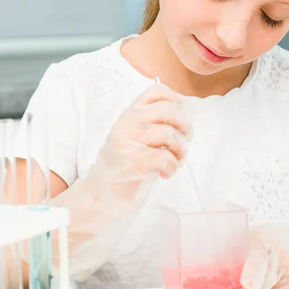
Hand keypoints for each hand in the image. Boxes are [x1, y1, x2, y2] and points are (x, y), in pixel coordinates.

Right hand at [50, 84, 192, 279]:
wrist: (101, 196)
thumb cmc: (125, 167)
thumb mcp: (135, 137)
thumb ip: (153, 124)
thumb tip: (188, 115)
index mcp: (129, 114)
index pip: (155, 92)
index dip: (176, 99)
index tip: (182, 115)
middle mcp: (128, 124)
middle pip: (169, 110)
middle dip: (186, 125)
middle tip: (185, 140)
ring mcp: (130, 142)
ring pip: (170, 133)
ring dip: (181, 150)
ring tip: (176, 160)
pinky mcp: (135, 162)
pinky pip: (166, 157)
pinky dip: (173, 166)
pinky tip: (167, 173)